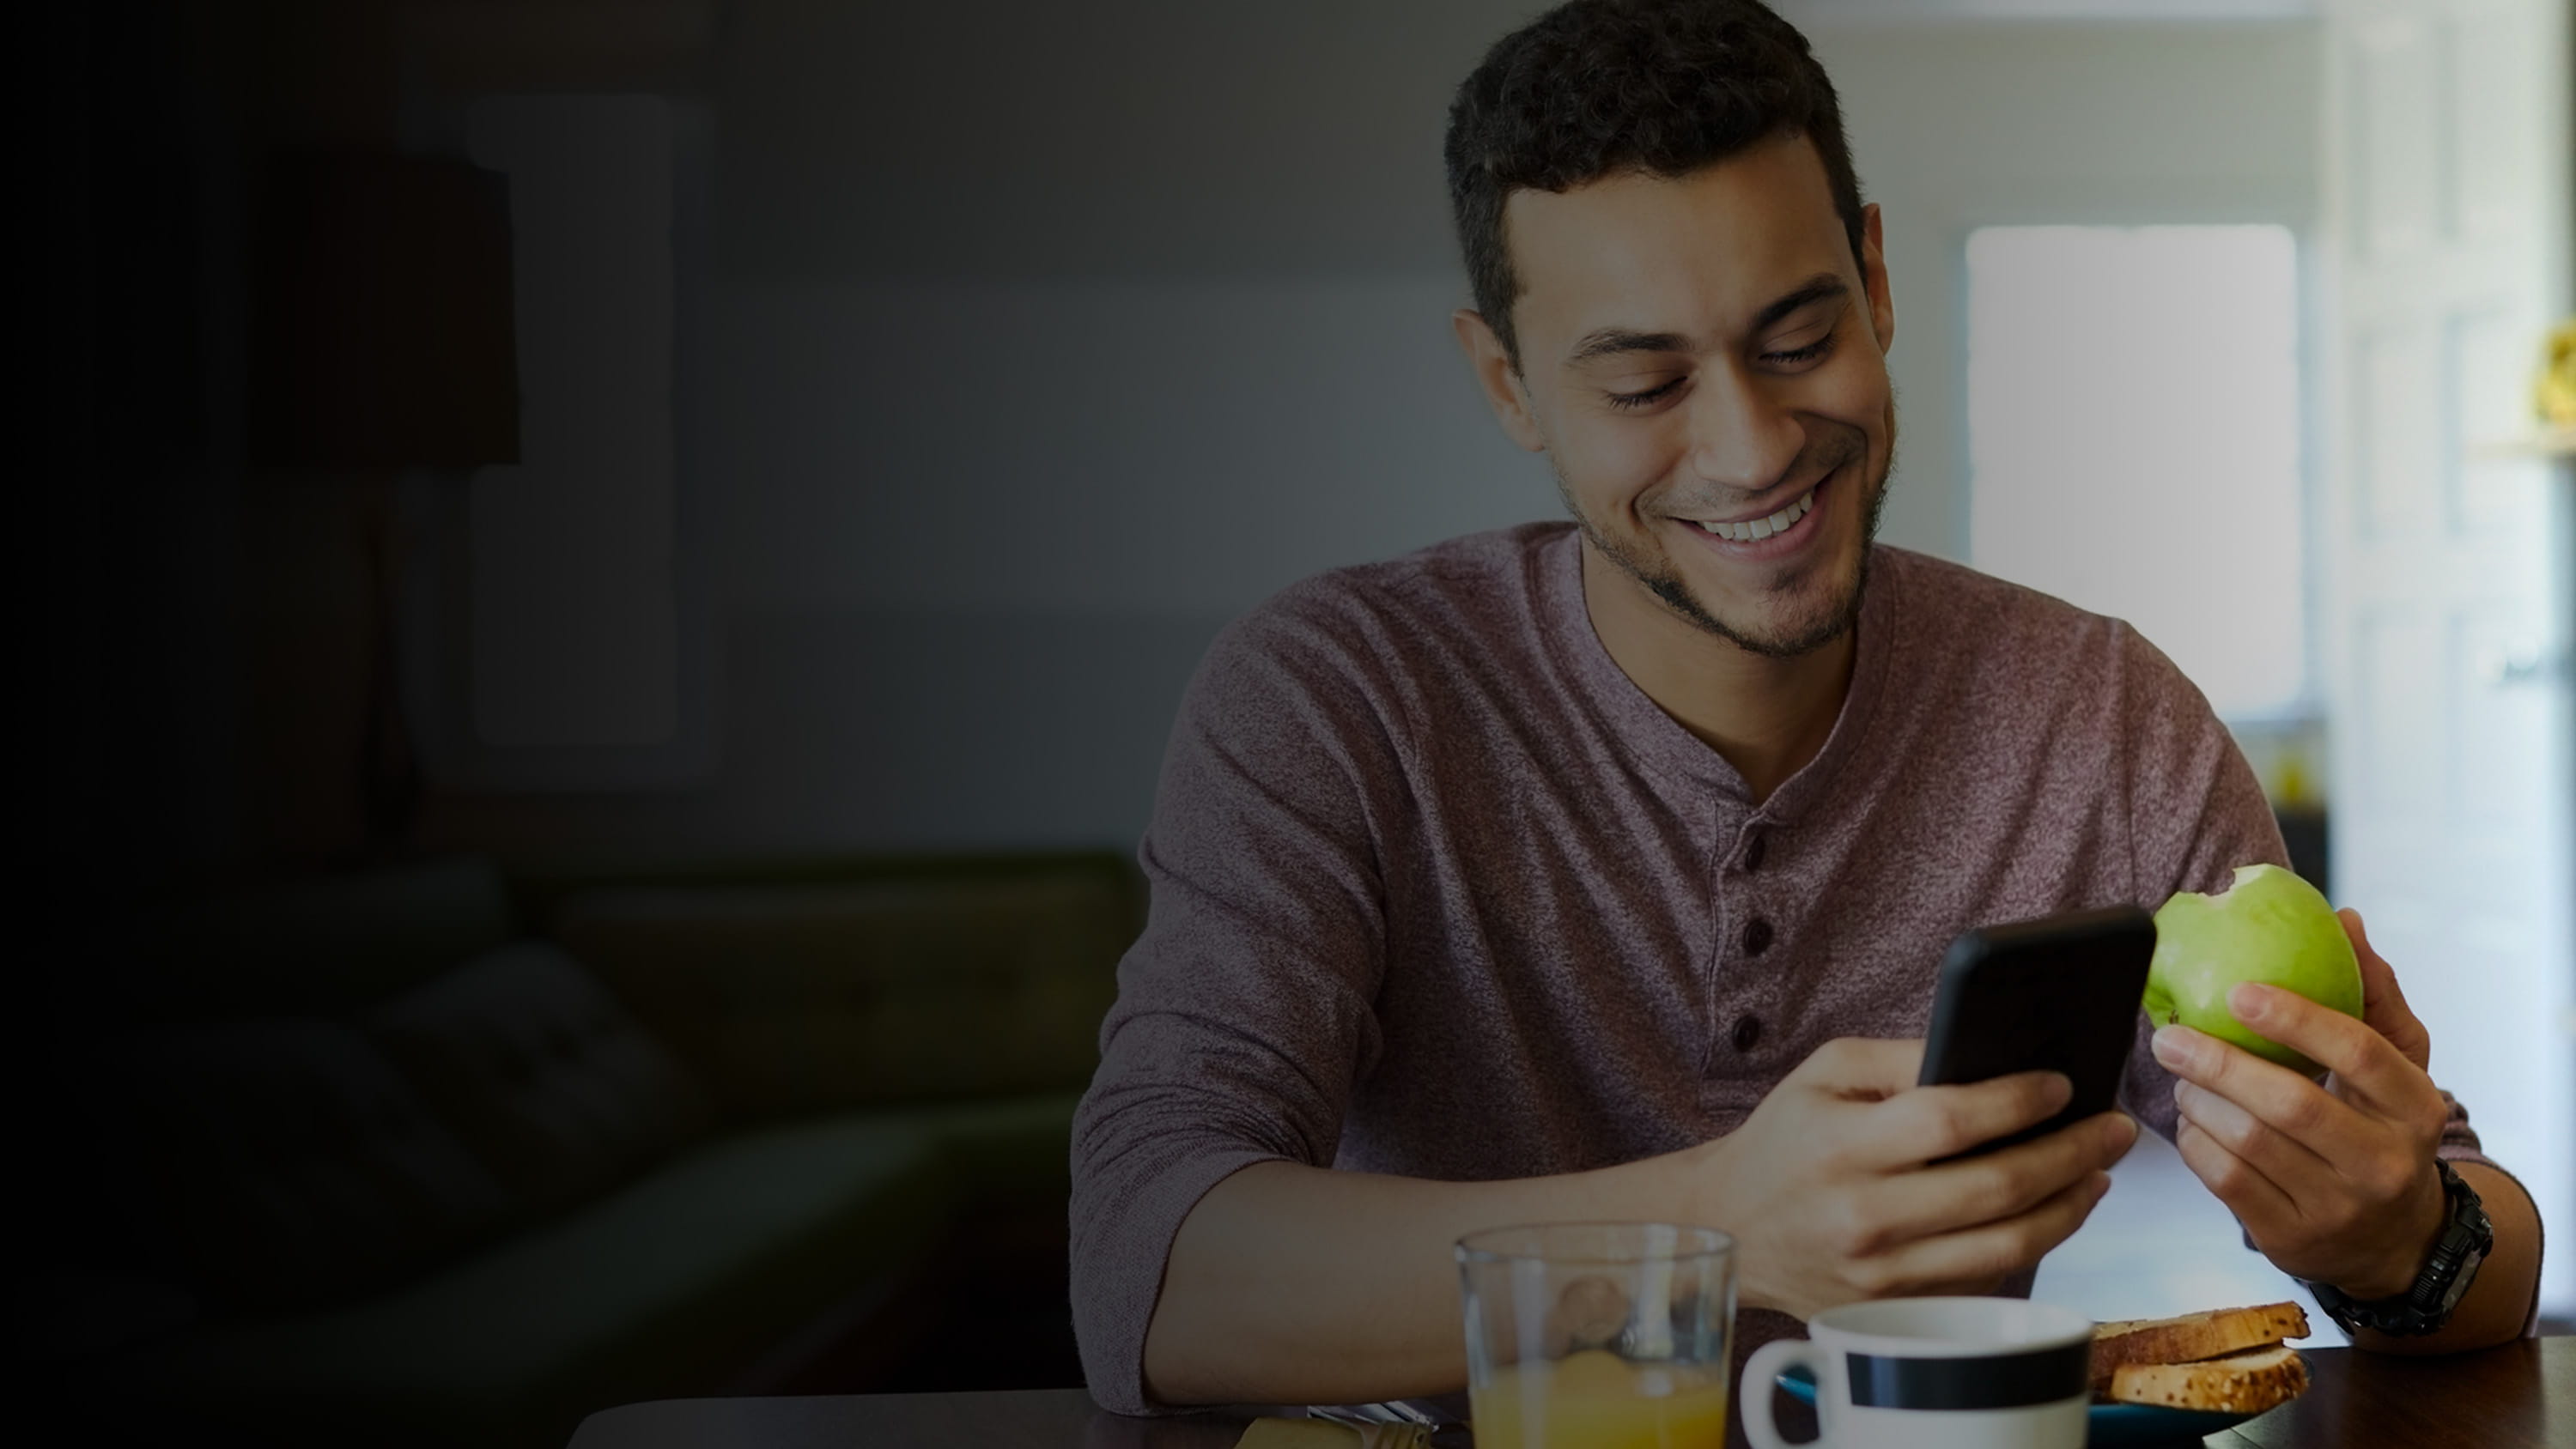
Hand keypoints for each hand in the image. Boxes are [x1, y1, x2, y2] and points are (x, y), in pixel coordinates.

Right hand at [1697, 1037, 2136, 1319]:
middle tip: (2113, 1127)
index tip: (2063, 1084)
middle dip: (2070, 1153)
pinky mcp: (1899, 1307)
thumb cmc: (1787, 1139)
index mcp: (1842, 1146)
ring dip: (2070, 1206)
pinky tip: (2055, 1208)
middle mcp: (1864, 1217)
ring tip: (2098, 1170)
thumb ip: (1901, 1058)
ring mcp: (1884, 1274)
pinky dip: (2033, 1241)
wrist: (1732, 1226)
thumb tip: (1990, 1056)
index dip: (2016, 1102)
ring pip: (2007, 1246)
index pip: (1949, 1122)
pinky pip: (1987, 1277)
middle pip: (1995, 1188)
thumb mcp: (1824, 1072)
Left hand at [2152, 909, 2449, 1299]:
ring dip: (2198, 1100)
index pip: (2359, 1053)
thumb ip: (2374, 993)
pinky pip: (2224, 1180)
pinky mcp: (2293, 1239)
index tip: (2238, 989)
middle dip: (2218, 1062)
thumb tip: (2345, 920)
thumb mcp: (2399, 1064)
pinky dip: (2194, 1141)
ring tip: (2182, 1074)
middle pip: (2290, 1104)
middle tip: (2169, 1034)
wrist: (2395, 1238)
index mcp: (2417, 1108)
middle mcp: (2385, 1163)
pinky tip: (2191, 1117)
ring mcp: (2339, 1208)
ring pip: (2247, 1143)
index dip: (2296, 1018)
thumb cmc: (2383, 1126)